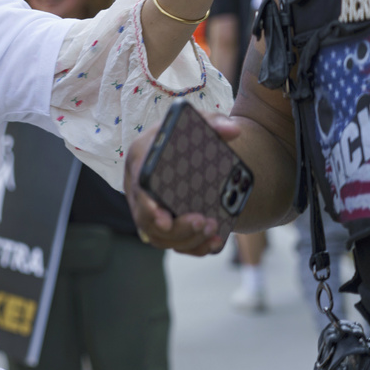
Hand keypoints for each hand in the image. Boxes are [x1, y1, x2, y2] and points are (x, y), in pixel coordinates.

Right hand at [124, 112, 242, 255]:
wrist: (184, 147)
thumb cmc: (184, 134)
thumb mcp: (197, 122)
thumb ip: (213, 122)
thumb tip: (233, 131)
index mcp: (140, 161)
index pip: (137, 190)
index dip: (148, 209)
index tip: (166, 219)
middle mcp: (139, 189)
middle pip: (147, 223)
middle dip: (177, 229)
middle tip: (205, 221)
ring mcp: (150, 209)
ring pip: (160, 238)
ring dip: (188, 239)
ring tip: (213, 228)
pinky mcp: (165, 223)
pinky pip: (174, 244)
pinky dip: (195, 247)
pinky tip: (215, 242)